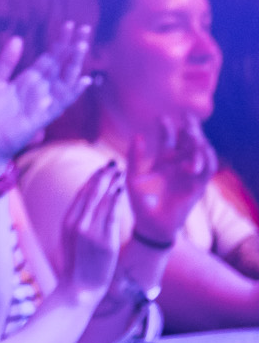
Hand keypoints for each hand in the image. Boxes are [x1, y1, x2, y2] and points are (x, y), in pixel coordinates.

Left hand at [0, 22, 90, 172]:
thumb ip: (5, 62)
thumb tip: (18, 38)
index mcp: (28, 80)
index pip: (49, 58)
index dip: (59, 42)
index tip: (68, 24)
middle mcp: (40, 90)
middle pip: (61, 64)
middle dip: (72, 47)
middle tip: (84, 28)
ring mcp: (43, 102)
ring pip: (65, 79)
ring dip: (74, 63)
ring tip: (82, 44)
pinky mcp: (42, 116)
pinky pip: (61, 103)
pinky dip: (72, 91)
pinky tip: (83, 80)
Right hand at [65, 161, 128, 295]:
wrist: (79, 289)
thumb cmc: (78, 267)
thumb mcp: (72, 241)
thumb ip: (79, 224)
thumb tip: (87, 212)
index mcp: (68, 221)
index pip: (81, 194)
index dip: (92, 179)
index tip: (101, 170)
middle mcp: (76, 222)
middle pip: (90, 192)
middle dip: (101, 176)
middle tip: (112, 163)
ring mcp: (89, 230)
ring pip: (100, 200)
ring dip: (110, 183)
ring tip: (119, 171)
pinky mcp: (103, 239)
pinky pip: (110, 214)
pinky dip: (115, 200)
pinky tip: (121, 189)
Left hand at [126, 118, 218, 246]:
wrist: (151, 224)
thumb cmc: (140, 202)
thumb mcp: (133, 177)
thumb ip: (135, 157)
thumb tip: (138, 135)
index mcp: (162, 162)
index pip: (169, 140)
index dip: (168, 128)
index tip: (162, 118)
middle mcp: (178, 166)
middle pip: (188, 143)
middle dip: (190, 129)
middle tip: (187, 118)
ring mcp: (189, 175)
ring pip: (200, 153)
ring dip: (199, 142)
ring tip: (192, 133)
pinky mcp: (198, 186)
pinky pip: (208, 169)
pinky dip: (207, 158)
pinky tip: (202, 148)